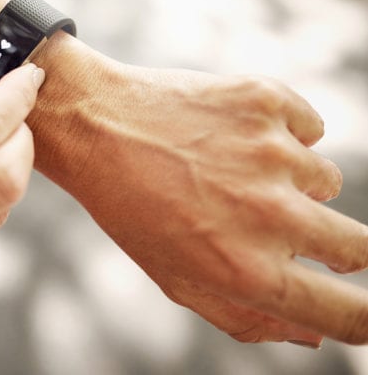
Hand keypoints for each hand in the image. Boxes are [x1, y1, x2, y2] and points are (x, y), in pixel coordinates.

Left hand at [32, 34, 365, 345]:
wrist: (94, 124)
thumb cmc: (131, 207)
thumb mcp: (174, 277)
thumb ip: (244, 316)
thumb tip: (312, 333)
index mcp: (246, 271)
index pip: (349, 313)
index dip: (363, 317)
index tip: (361, 310)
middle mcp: (269, 214)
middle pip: (358, 249)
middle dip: (339, 250)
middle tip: (287, 225)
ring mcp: (273, 152)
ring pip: (325, 181)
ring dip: (291, 182)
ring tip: (229, 170)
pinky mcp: (268, 101)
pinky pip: (308, 127)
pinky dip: (281, 133)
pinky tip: (230, 133)